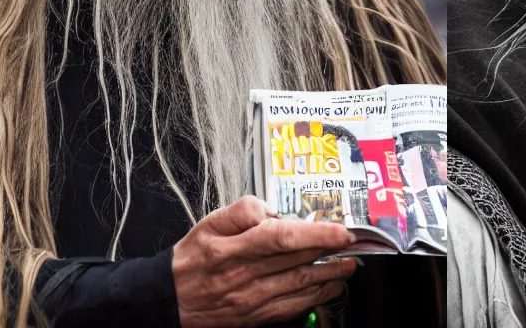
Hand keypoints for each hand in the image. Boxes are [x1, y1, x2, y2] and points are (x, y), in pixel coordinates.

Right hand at [171, 196, 358, 327]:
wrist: (168, 298)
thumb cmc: (192, 258)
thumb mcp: (211, 222)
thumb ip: (244, 209)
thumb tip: (272, 212)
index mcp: (233, 249)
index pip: (283, 238)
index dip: (317, 234)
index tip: (341, 231)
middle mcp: (244, 277)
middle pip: (297, 262)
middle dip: (332, 253)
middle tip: (357, 243)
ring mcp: (249, 301)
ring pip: (298, 288)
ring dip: (329, 276)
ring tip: (350, 264)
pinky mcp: (252, 317)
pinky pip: (289, 309)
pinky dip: (313, 299)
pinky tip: (328, 288)